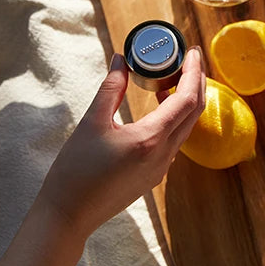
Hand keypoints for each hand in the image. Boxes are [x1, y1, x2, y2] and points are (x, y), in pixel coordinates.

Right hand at [37, 49, 205, 240]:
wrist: (69, 213)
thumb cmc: (76, 169)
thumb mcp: (92, 122)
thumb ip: (112, 88)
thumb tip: (121, 59)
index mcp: (151, 139)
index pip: (187, 99)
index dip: (193, 72)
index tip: (192, 52)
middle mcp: (163, 155)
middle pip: (194, 113)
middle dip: (195, 83)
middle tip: (188, 60)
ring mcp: (161, 169)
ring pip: (185, 128)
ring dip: (184, 102)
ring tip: (170, 79)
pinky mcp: (153, 176)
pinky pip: (174, 142)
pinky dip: (173, 120)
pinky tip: (158, 109)